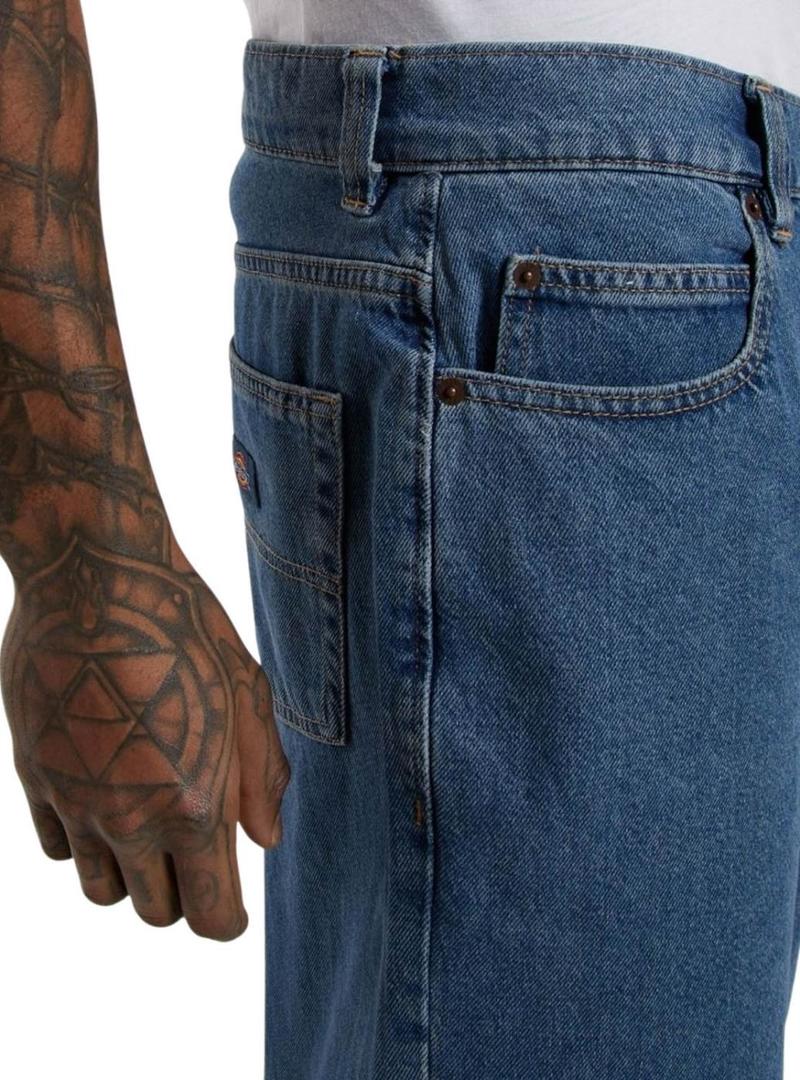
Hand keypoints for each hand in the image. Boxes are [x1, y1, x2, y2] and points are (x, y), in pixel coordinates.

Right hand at [1, 530, 289, 940]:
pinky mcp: (33, 778)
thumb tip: (264, 840)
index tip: (232, 903)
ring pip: (102, 891)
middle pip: (156, 913)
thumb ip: (262, 776)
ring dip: (132, 874)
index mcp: (193, 806)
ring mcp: (74, 803)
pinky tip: (106, 794)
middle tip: (196, 849)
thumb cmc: (186, 629)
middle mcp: (129, 819)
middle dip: (183, 894)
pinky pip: (58, 848)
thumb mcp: (247, 692)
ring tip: (150, 822)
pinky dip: (84, 842)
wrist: (92, 580)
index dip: (227, 919)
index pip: (210, 918)